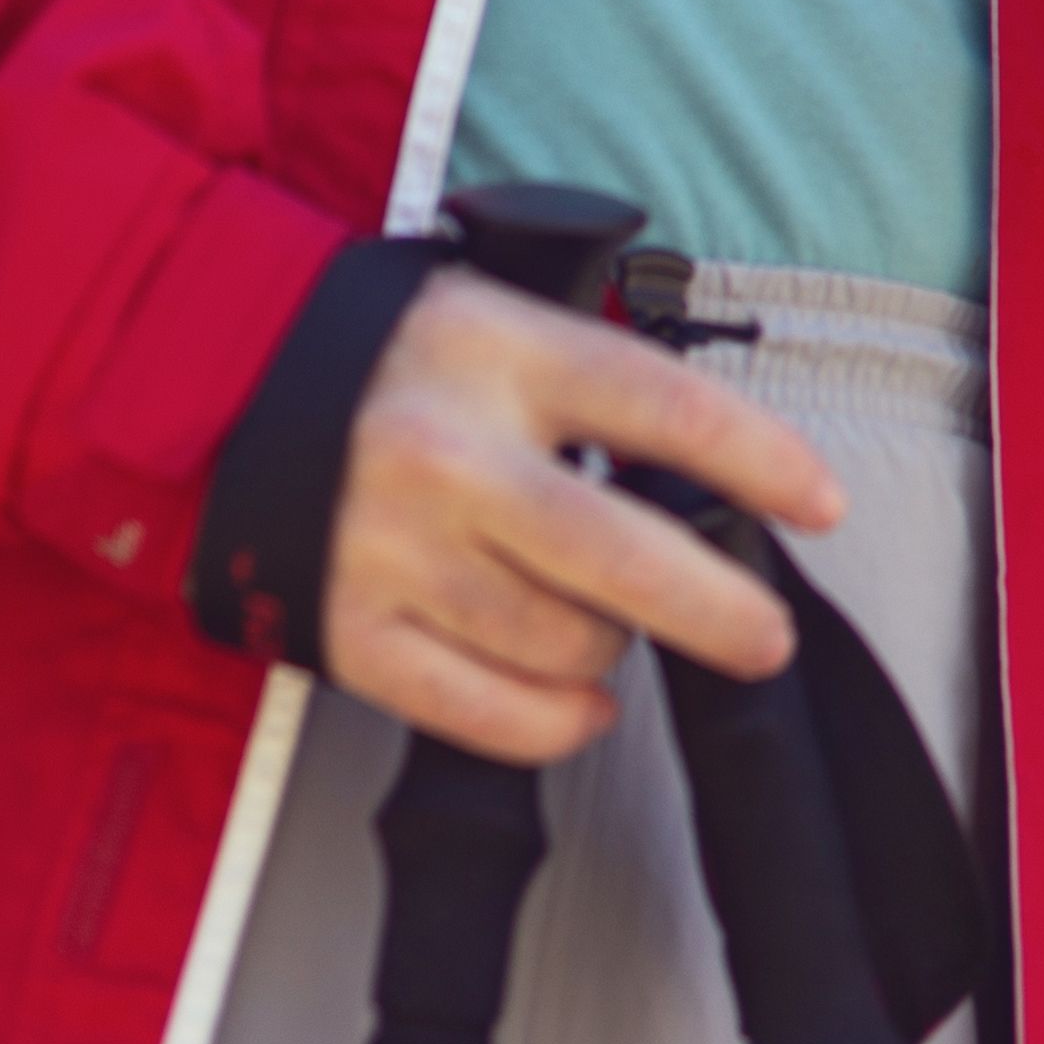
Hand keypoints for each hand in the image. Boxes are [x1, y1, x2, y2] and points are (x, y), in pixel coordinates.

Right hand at [321, 268, 850, 762]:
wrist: (221, 383)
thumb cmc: (396, 357)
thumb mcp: (500, 320)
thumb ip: (594, 387)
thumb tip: (714, 485)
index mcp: (500, 353)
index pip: (665, 409)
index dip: (762, 461)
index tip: (823, 504)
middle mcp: (450, 456)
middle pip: (625, 557)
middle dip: (720, 610)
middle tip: (764, 637)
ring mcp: (395, 551)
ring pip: (563, 642)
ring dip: (612, 648)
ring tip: (611, 625)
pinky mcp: (351, 631)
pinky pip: (484, 712)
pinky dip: (553, 723)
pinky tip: (583, 705)